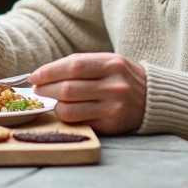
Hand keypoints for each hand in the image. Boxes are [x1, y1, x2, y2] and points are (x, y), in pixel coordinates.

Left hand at [30, 53, 146, 134]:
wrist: (152, 98)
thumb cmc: (121, 76)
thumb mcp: (108, 62)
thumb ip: (80, 64)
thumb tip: (45, 73)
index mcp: (112, 64)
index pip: (73, 66)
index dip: (49, 72)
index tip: (34, 76)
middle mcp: (114, 86)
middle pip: (68, 89)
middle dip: (46, 89)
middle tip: (37, 89)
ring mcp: (113, 107)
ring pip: (70, 109)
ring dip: (54, 105)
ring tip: (51, 100)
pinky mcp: (111, 124)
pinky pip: (79, 121)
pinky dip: (67, 116)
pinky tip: (65, 110)